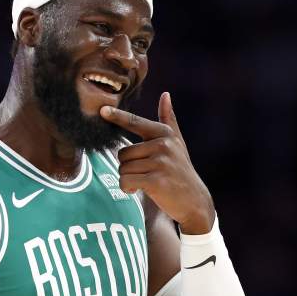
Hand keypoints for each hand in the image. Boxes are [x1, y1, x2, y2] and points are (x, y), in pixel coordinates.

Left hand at [100, 92, 214, 233]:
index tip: (102, 110)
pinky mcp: (156, 181)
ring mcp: (160, 163)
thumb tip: (165, 94)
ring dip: (128, 179)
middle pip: (123, 153)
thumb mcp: (177, 143)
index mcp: (164, 134)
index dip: (117, 117)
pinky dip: (127, 188)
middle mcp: (163, 145)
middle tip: (144, 174)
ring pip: (123, 169)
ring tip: (145, 182)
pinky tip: (138, 191)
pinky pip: (126, 181)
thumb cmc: (180, 170)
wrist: (194, 200)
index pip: (135, 123)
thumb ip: (169, 120)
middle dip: (128, 167)